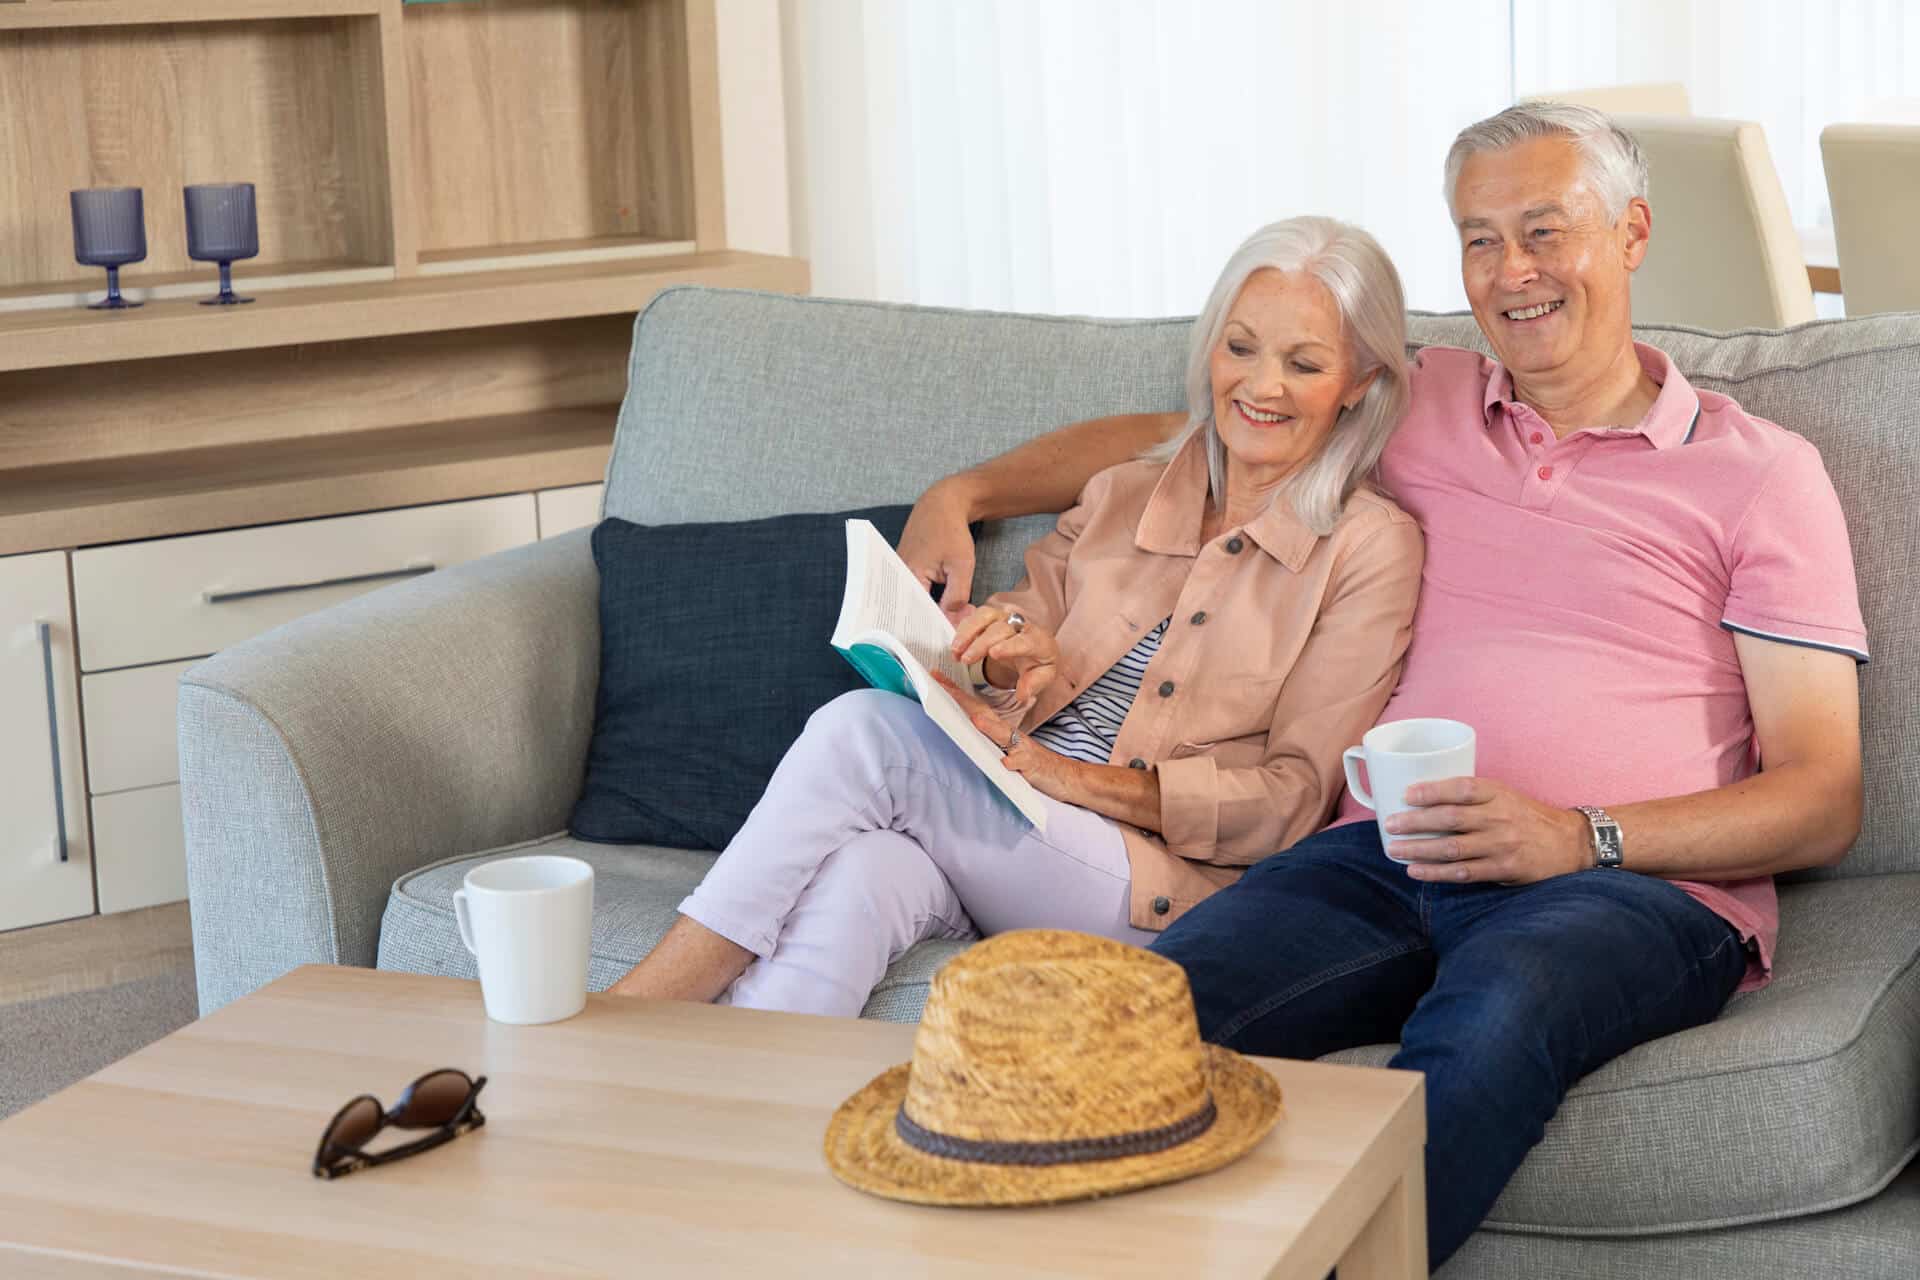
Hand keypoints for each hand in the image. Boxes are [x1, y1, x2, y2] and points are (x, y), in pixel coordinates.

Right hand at [899, 479, 978, 622]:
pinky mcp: (904, 568)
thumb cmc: (951, 530)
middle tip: (951, 632)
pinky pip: (913, 591)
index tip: (950, 636)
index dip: (934, 626)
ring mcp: (899, 571)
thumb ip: (957, 594)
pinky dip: (926, 600)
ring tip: (947, 623)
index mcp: (908, 575)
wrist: (942, 504)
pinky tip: (940, 608)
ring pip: (913, 600)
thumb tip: (952, 621)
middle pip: (912, 609)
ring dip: (930, 611)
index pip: (917, 613)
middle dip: (932, 622)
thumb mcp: (962, 564)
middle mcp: (897, 575)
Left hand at [929, 673, 1082, 803]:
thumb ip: (988, 738)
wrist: (1065, 777)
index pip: (973, 708)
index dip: (955, 694)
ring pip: (1004, 736)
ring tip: (975, 719)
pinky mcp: (1032, 766)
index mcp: (1000, 731)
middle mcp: (1010, 735)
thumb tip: (967, 723)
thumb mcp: (1004, 750)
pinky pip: (1022, 763)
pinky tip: (1006, 763)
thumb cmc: (1031, 763)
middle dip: (963, 701)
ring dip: (990, 728)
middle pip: (984, 714)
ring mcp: (1021, 749)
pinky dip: (1015, 762)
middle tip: (943, 687)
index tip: (936, 678)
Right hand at [950, 606, 1060, 703]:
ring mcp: (1003, 617)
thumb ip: (1034, 684)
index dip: (1009, 646)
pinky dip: (963, 630)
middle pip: (999, 628)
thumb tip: (1022, 693)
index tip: (993, 654)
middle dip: (980, 643)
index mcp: (1037, 640)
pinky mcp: (989, 616)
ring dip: (967, 632)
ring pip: (984, 616)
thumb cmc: (1037, 661)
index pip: (1024, 641)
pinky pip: (974, 617)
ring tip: (956, 651)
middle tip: (965, 660)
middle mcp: (1020, 624)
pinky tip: (955, 647)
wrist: (1033, 646)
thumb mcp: (1043, 676)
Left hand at [1384, 777, 1592, 883]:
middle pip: (1450, 818)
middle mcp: (1499, 818)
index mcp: (1498, 793)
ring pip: (1453, 847)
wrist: (1570, 843)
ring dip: (1419, 849)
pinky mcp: (1504, 869)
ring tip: (1394, 850)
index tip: (1406, 794)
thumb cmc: (1528, 817)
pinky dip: (1436, 872)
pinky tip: (1416, 871)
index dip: (1432, 790)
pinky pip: (1464, 872)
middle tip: (1389, 824)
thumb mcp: (1505, 795)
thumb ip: (1473, 796)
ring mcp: (1502, 845)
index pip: (1461, 788)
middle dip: (1415, 822)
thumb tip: (1424, 798)